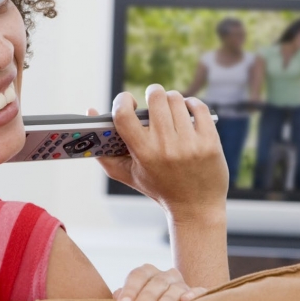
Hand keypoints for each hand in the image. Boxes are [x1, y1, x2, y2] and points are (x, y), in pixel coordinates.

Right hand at [92, 84, 227, 221]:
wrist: (196, 207)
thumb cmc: (158, 188)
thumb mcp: (127, 173)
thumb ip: (104, 148)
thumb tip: (89, 111)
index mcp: (142, 153)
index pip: (123, 115)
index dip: (122, 101)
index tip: (128, 101)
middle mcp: (165, 146)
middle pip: (156, 98)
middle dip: (153, 93)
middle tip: (153, 99)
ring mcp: (190, 144)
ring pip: (177, 99)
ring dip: (171, 99)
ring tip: (170, 107)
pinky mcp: (210, 141)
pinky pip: (198, 107)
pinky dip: (191, 104)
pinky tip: (187, 109)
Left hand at [113, 264, 206, 300]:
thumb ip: (126, 299)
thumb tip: (117, 296)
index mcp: (147, 273)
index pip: (137, 276)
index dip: (129, 291)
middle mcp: (165, 275)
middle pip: (155, 283)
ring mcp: (182, 284)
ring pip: (174, 289)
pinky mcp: (197, 293)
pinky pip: (199, 291)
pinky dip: (193, 295)